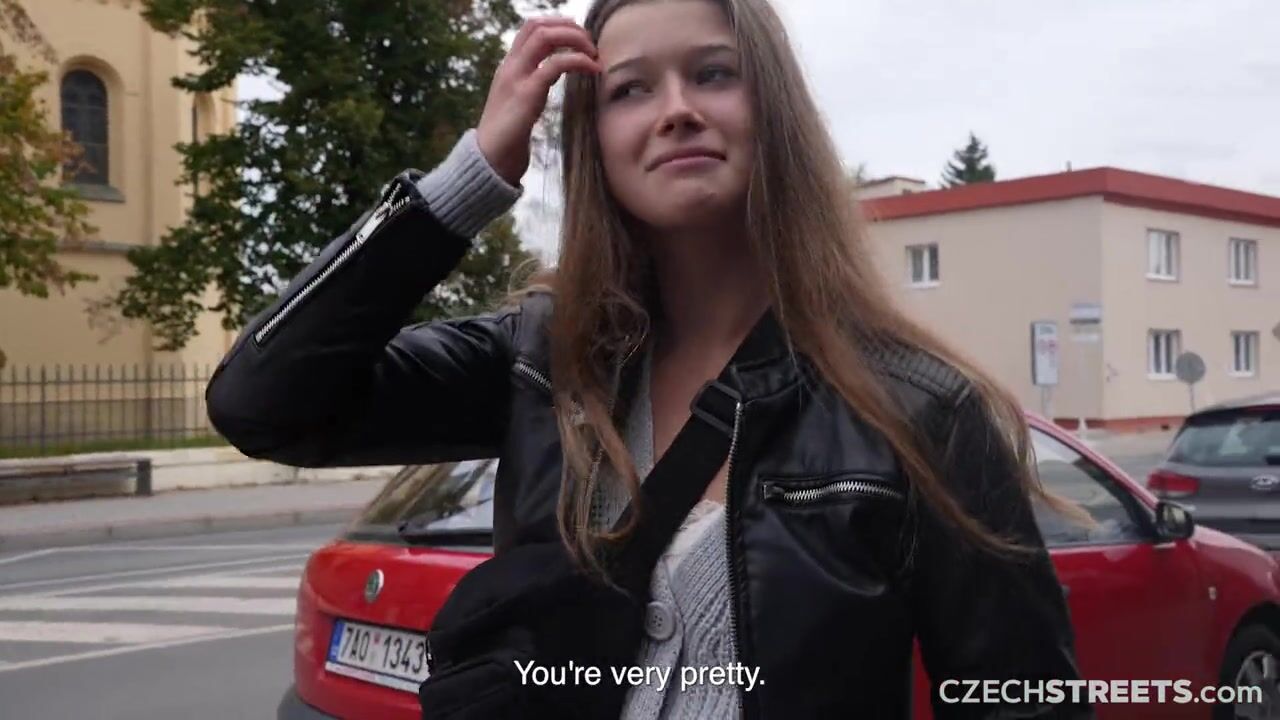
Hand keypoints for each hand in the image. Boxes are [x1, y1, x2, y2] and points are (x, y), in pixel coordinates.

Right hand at [476, 17, 601, 185]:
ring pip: (545, 37)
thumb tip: (556, 68)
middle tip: (590, 42)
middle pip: (538, 25)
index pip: (531, 27)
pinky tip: (594, 70)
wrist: (490, 158)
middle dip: (568, 26)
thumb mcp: (520, 99)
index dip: (557, 24)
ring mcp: (517, 77)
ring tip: (594, 53)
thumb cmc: (509, 134)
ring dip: (575, 39)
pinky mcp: (527, 93)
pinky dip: (579, 61)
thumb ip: (533, 80)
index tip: (579, 36)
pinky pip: (556, 64)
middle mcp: (510, 66)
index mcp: (509, 66)